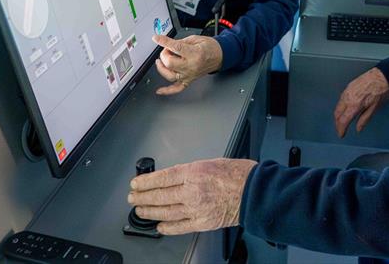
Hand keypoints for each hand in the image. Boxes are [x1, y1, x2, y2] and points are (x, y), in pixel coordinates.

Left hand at [128, 158, 256, 234]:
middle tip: (133, 198)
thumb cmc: (238, 174)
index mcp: (194, 172)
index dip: (146, 182)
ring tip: (140, 211)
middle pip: (160, 195)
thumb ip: (191, 170)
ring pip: (166, 212)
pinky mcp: (202, 222)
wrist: (254, 191)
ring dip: (150, 212)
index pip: (162, 178)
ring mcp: (196, 208)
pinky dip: (167, 227)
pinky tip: (159, 226)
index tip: (136, 184)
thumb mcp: (211, 162)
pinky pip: (180, 226)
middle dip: (143, 197)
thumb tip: (174, 177)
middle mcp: (192, 191)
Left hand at [153, 34, 222, 94]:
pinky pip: (177, 88)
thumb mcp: (195, 39)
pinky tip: (160, 90)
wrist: (220, 56)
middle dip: (164, 54)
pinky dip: (167, 91)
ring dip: (162, 68)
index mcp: (195, 53)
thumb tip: (167, 44)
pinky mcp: (189, 80)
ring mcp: (190, 75)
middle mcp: (192, 66)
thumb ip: (180, 42)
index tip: (157, 38)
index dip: (164, 42)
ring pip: (170, 75)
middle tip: (167, 50)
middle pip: (170, 63)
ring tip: (160, 62)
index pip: (175, 48)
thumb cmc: (209, 47)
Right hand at [334, 67, 388, 137]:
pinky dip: (340, 107)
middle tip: (341, 129)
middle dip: (337, 123)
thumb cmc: (380, 91)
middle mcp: (348, 98)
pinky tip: (344, 110)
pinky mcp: (348, 87)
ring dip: (338, 115)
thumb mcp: (374, 108)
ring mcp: (347, 91)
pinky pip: (340, 99)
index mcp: (355, 105)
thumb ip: (364, 120)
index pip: (343, 120)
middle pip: (337, 114)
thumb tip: (358, 129)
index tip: (341, 134)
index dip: (341, 129)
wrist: (382, 76)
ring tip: (342, 121)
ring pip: (337, 106)